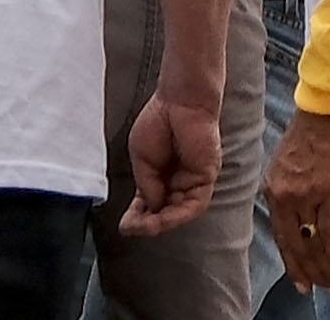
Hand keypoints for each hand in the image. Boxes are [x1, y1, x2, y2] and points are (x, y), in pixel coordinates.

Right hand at [120, 85, 220, 231]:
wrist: (179, 100)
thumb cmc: (160, 120)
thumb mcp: (141, 157)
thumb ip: (146, 184)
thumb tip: (152, 206)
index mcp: (160, 174)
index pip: (149, 204)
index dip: (136, 216)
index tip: (124, 226)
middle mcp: (177, 181)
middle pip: (163, 212)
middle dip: (147, 224)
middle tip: (131, 229)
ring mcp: (192, 180)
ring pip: (178, 213)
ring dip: (160, 224)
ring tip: (143, 227)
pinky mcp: (205, 177)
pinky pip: (193, 205)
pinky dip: (177, 215)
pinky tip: (160, 218)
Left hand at [266, 100, 329, 293]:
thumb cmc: (316, 130)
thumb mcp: (293, 164)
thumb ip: (297, 191)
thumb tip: (310, 216)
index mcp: (274, 189)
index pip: (283, 236)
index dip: (294, 262)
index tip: (303, 282)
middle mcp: (284, 196)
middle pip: (297, 246)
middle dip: (314, 272)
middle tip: (328, 289)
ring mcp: (305, 196)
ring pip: (315, 244)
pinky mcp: (329, 193)